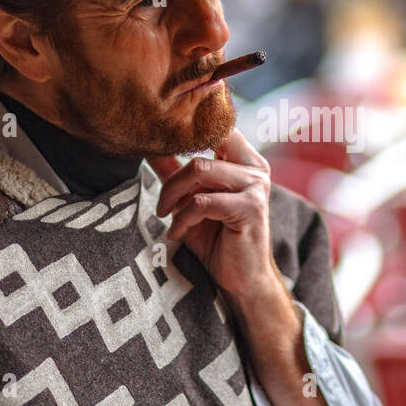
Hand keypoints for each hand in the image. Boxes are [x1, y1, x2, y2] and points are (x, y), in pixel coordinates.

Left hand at [147, 128, 283, 303]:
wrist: (241, 279)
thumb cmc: (217, 238)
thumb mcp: (191, 200)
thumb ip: (174, 170)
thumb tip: (149, 145)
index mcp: (245, 160)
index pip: (217, 126)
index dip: (189, 131)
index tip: (160, 143)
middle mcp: (255, 168)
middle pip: (201, 146)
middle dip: (173, 174)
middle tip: (163, 201)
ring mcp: (255, 187)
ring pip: (199, 170)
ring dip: (172, 195)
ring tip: (166, 215)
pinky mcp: (250, 209)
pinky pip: (202, 202)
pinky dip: (182, 218)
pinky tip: (177, 233)